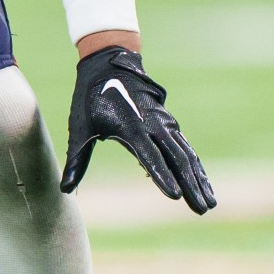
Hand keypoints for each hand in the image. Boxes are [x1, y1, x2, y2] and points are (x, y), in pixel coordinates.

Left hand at [59, 45, 214, 214]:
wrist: (110, 63)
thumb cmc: (90, 97)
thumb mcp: (79, 127)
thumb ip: (77, 160)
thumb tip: (64, 189)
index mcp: (131, 127)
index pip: (150, 156)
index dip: (162, 177)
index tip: (175, 196)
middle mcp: (153, 125)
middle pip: (177, 159)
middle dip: (191, 186)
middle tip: (203, 210)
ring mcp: (164, 123)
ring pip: (187, 154)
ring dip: (199, 179)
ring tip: (210, 202)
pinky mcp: (168, 123)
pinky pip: (186, 147)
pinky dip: (196, 165)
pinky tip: (203, 182)